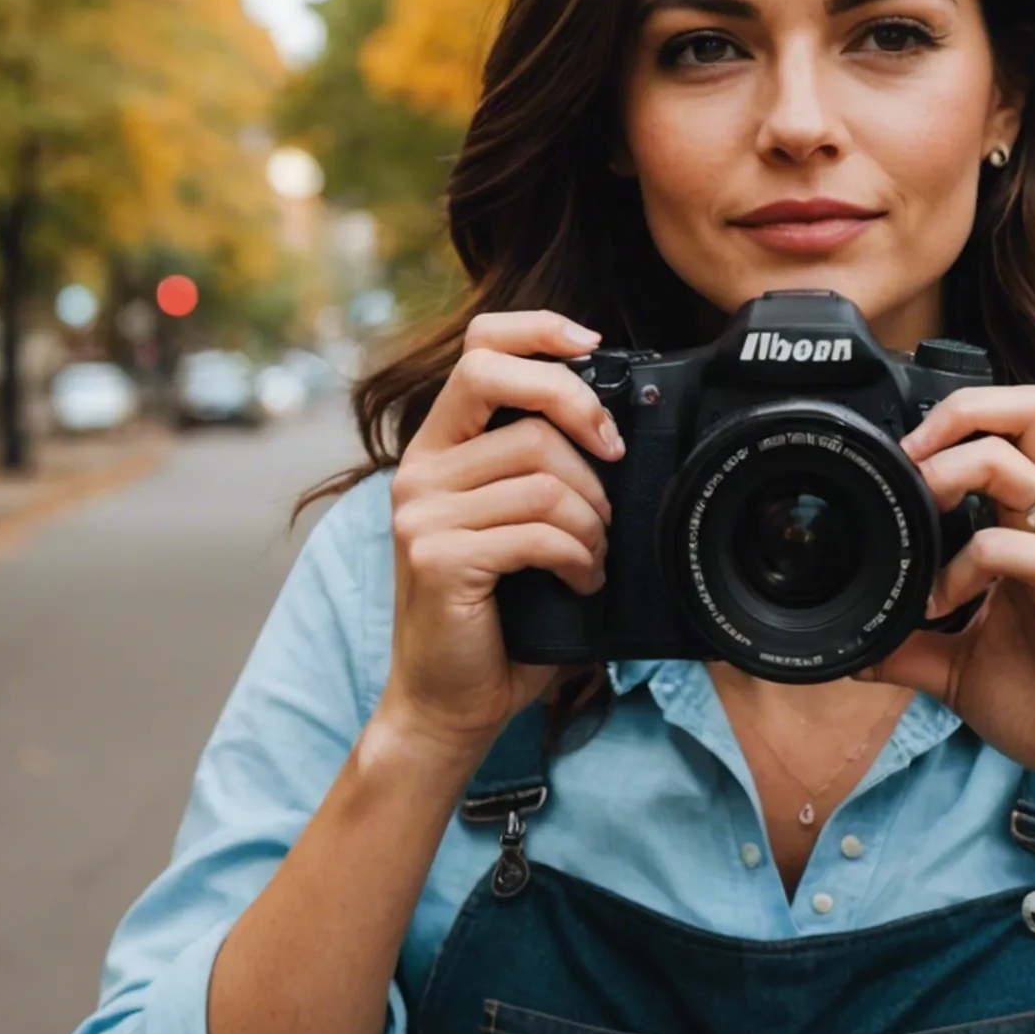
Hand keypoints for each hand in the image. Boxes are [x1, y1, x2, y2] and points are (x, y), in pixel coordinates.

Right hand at [377, 310, 624, 761]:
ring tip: (593, 554)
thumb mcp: (516, 524)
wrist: (448, 701)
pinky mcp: (440, 556)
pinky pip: (538, 530)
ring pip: (543, 473)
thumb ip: (541, 470)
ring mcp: (422, 513)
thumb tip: (614, 427)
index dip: (539, 332)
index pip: (478, 349)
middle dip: (587, 424)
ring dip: (592, 518)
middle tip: (613, 468)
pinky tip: (581, 580)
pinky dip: (579, 557)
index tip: (591, 344)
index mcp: (437, 449)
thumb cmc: (495, 616)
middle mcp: (419, 471)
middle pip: (520, 400)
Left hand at [862, 386, 1034, 804]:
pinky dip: (960, 566)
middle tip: (907, 462)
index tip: (892, 468)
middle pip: (1026, 406)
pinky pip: (1009, 544)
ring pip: (1019, 452)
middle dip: (955, 414)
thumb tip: (851, 646)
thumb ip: (907, 646)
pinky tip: (940, 605)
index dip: (946, 427)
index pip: (1006, 431)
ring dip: (950, 472)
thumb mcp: (957, 667)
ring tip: (917, 517)